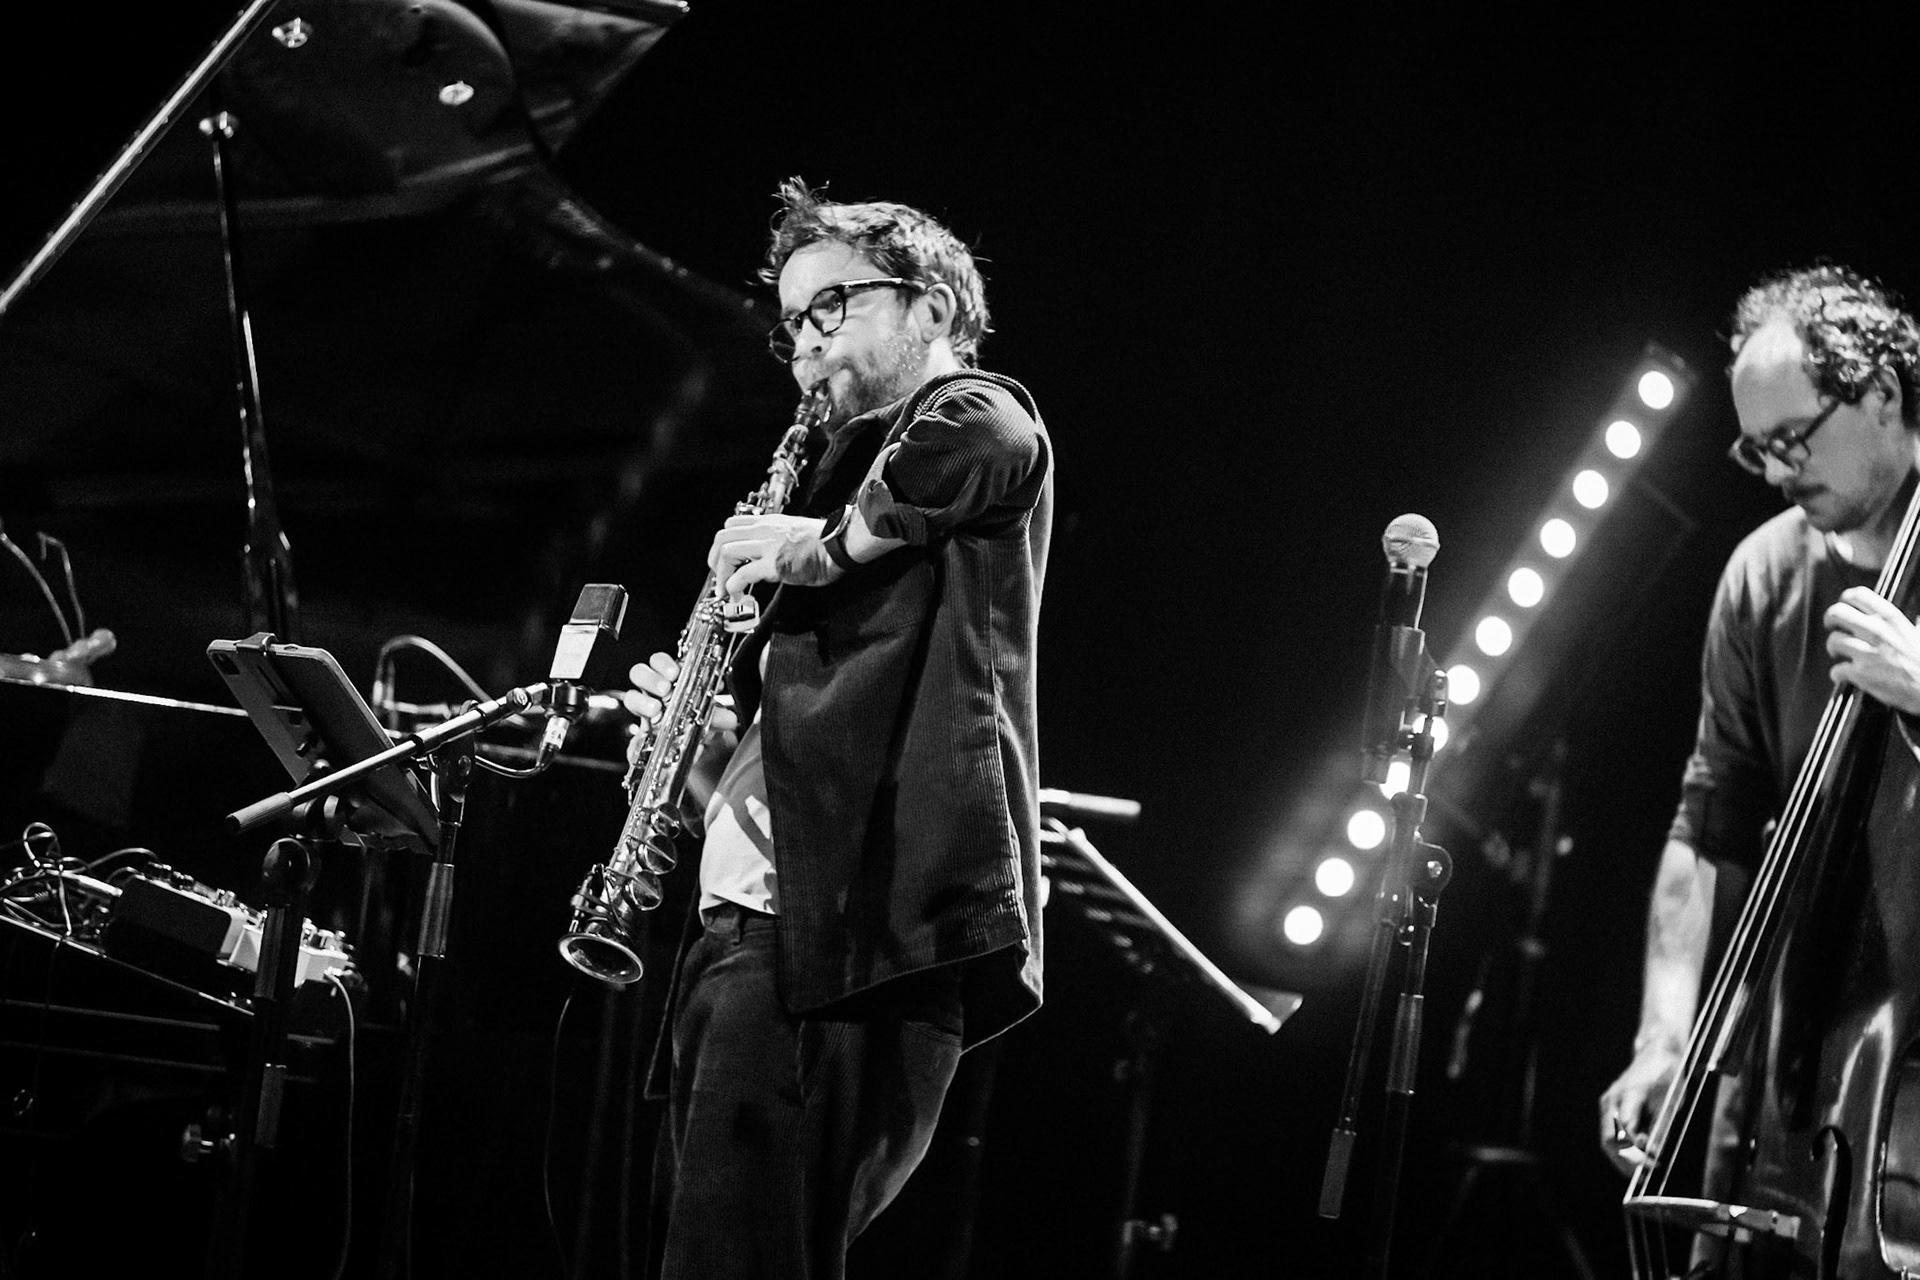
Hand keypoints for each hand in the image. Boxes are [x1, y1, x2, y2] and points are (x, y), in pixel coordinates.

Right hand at [620, 652, 737, 733]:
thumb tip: (729, 719)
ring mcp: (645, 714)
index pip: (658, 662)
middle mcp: (654, 693)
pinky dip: (637, 743)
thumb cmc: (701, 720)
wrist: (700, 747)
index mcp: (671, 679)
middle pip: (638, 673)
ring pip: (631, 698)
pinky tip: (650, 742)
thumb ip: (719, 716)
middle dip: (650, 678)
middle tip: (665, 689)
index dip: (663, 664)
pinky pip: (631, 740)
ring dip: (642, 702)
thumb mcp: (712, 715)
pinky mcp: (640, 738)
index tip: (674, 672)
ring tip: (656, 709)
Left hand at [710, 514, 833, 599]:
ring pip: (727, 553)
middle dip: (714, 559)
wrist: (841, 544)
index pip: (732, 524)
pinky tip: (736, 594)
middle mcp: (764, 530)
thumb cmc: (826, 541)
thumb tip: (766, 553)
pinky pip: (743, 574)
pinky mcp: (775, 565)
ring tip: (725, 590)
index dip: (722, 543)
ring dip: (721, 574)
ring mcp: (768, 547)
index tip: (724, 560)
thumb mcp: (794, 531)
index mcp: (769, 522)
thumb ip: (776, 539)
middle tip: (718, 577)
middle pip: (722, 537)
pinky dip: (734, 585)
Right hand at [1597, 1038, 1681, 1175]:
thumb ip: (1662, 1126)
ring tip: (1639, 1173)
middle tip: (1644, 1176)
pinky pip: (1611, 1133)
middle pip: (1610, 1139)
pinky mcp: (1610, 1107)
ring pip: (1608, 1139)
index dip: (1640, 1152)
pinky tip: (1636, 1159)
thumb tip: (1655, 1153)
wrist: (1657, 1054)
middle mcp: (1612, 1099)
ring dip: (1622, 1158)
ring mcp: (1608, 1103)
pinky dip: (1622, 1149)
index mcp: (1629, 1094)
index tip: (1655, 1164)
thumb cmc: (1667, 1075)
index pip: (1628, 1131)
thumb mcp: (1671, 1101)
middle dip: (1626, 1161)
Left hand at [1825, 587, 1919, 713]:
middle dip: (1830, 620)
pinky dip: (1838, 674)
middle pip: (1836, 613)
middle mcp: (1876, 631)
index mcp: (1891, 619)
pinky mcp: (1860, 674)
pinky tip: (1845, 675)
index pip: (1859, 595)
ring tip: (1839, 653)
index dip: (1846, 599)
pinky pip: (1836, 670)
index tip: (1845, 606)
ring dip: (1834, 648)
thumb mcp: (1917, 633)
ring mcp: (1866, 652)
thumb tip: (1898, 619)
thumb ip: (1902, 623)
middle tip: (1833, 627)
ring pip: (1833, 640)